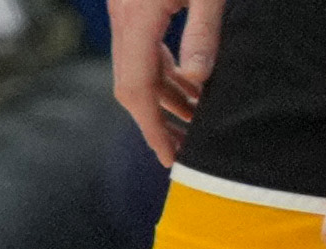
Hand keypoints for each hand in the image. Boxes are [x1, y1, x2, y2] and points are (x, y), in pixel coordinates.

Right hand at [113, 0, 227, 165]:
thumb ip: (203, 30)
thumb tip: (198, 77)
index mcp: (138, 19)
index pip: (136, 88)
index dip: (152, 128)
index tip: (169, 156)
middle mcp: (123, 19)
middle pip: (130, 86)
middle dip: (157, 121)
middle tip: (185, 147)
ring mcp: (125, 13)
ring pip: (137, 69)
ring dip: (164, 97)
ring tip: (196, 116)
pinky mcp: (134, 7)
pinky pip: (143, 51)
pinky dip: (164, 72)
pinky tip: (191, 81)